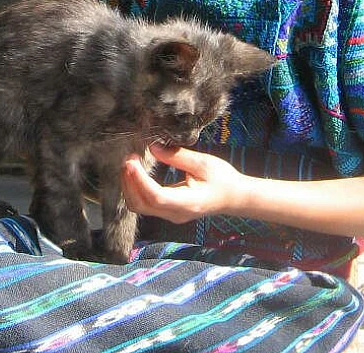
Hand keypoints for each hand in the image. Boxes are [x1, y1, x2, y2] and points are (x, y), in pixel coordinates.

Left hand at [121, 144, 244, 223]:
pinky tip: (136, 173)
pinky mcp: (168, 212)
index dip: (139, 180)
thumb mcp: (204, 163)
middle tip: (129, 157)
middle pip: (142, 204)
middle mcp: (176, 214)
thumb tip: (152, 147)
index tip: (131, 161)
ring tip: (131, 163)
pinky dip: (135, 189)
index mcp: (188, 202)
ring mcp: (171, 216)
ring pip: (140, 207)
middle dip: (129, 181)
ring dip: (129, 186)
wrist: (234, 197)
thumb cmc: (223, 179)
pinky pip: (144, 204)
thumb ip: (177, 156)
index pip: (156, 196)